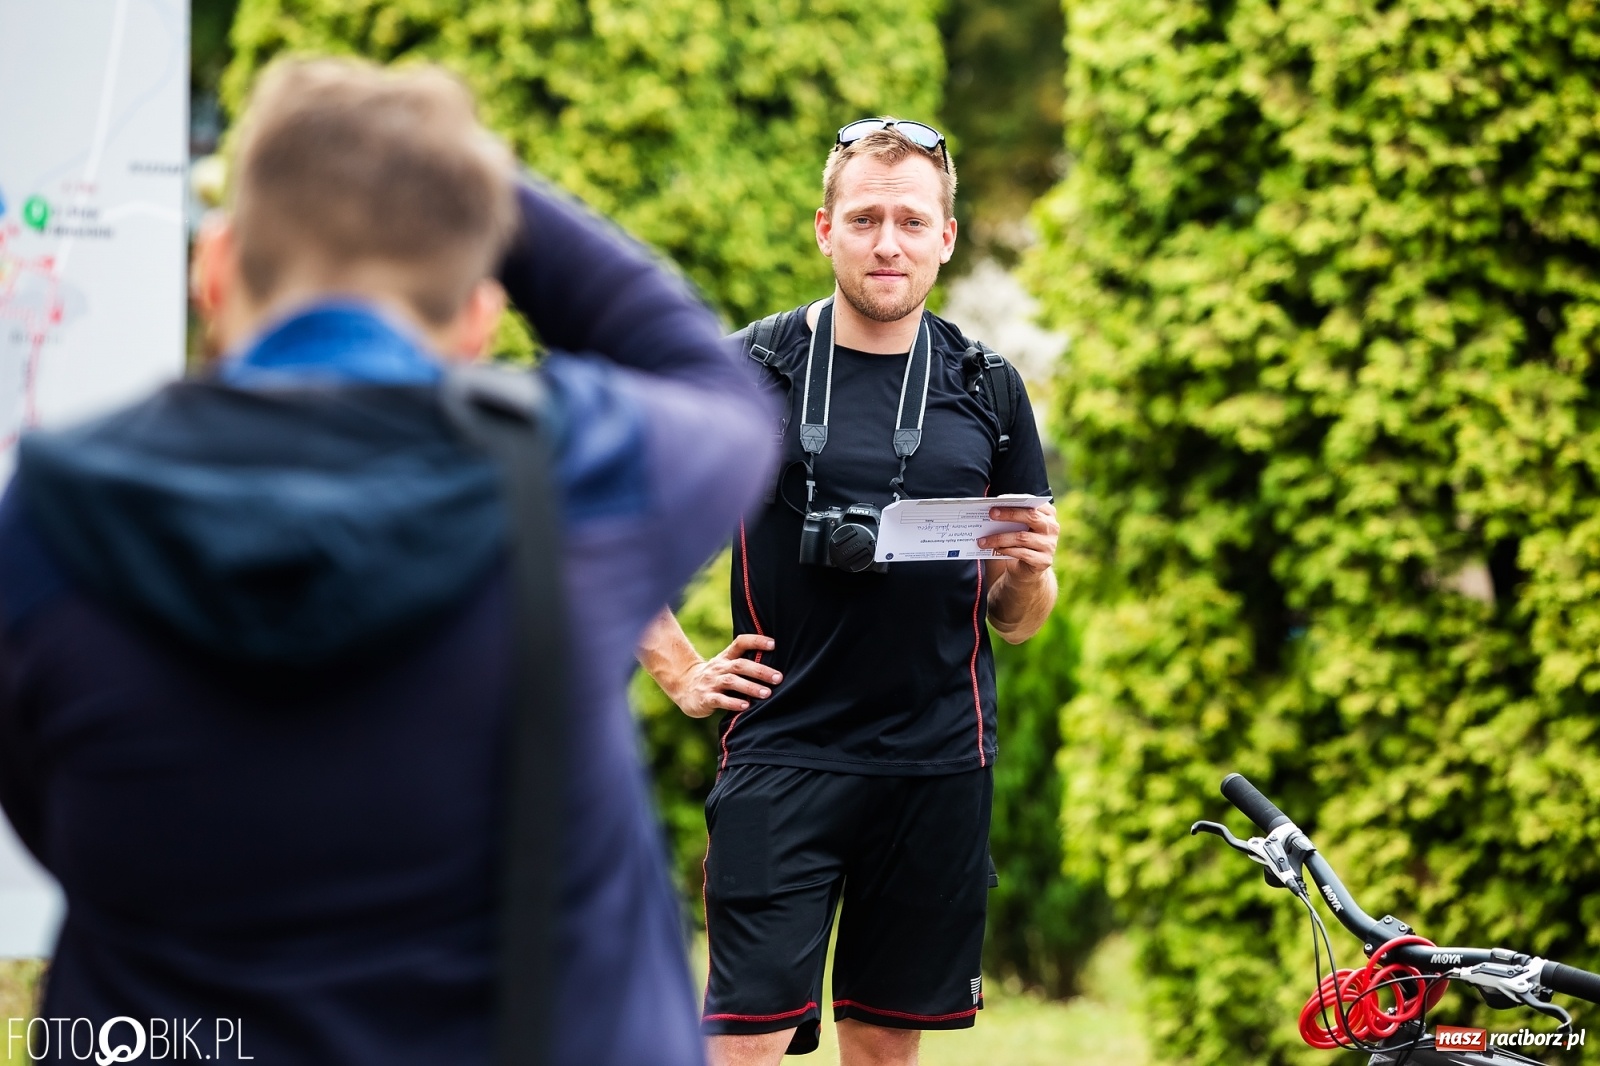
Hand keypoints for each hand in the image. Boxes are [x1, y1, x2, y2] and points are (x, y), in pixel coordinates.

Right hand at [667, 633, 782, 718]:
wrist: (683, 687)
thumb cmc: (714, 677)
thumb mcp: (725, 666)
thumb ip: (744, 665)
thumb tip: (774, 667)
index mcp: (725, 657)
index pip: (740, 643)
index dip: (756, 641)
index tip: (774, 644)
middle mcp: (719, 668)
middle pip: (740, 665)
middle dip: (760, 671)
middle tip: (778, 678)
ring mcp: (711, 682)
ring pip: (731, 681)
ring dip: (750, 687)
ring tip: (767, 693)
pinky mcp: (706, 698)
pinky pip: (720, 700)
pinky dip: (733, 703)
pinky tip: (746, 706)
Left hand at [978, 502, 1059, 576]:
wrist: (1022, 571)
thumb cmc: (1017, 543)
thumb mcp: (1014, 528)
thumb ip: (1010, 518)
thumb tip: (992, 510)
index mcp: (1047, 514)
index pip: (1034, 503)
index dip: (1018, 499)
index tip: (1000, 499)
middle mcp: (1052, 528)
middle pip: (1031, 517)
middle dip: (1009, 514)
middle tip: (991, 513)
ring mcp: (1050, 545)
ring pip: (1022, 537)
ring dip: (1000, 538)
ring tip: (983, 539)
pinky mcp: (1044, 561)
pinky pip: (1023, 554)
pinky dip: (1007, 550)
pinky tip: (995, 549)